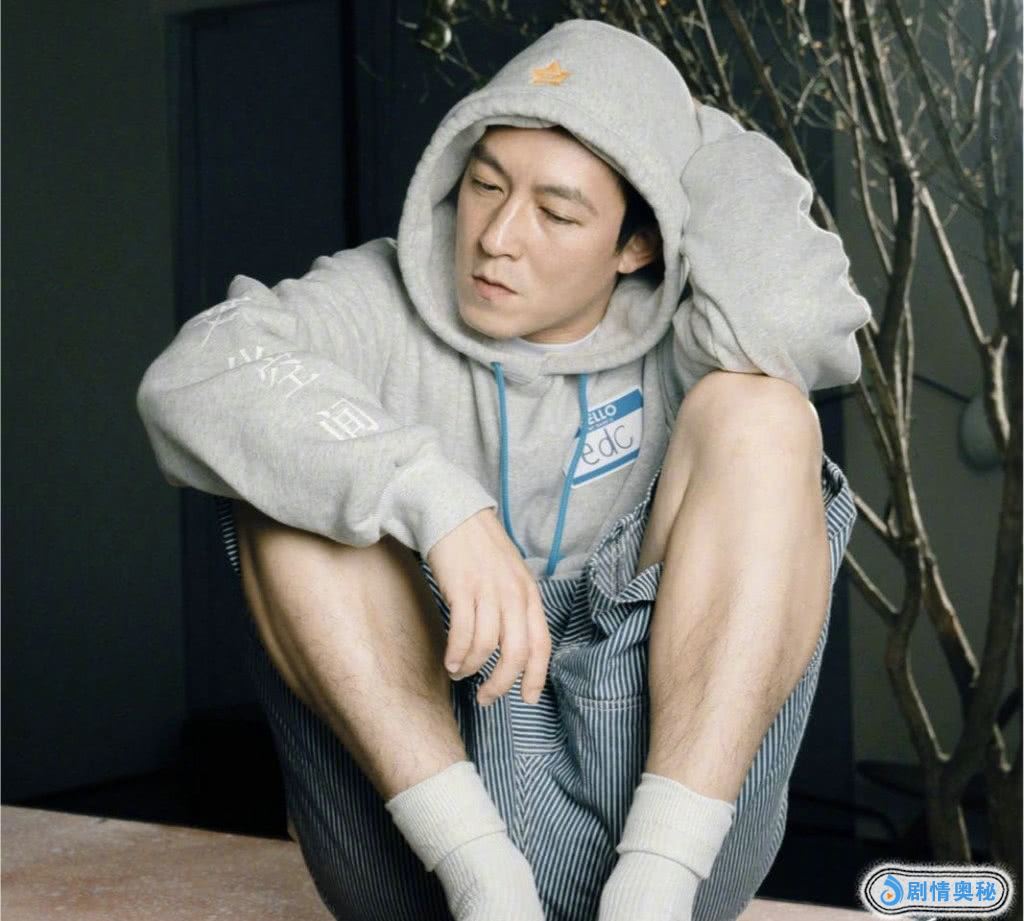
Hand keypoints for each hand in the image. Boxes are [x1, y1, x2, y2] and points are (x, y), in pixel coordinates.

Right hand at [426, 508, 550, 706]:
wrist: (453, 512)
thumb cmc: (480, 546)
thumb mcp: (510, 573)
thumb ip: (516, 604)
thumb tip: (513, 645)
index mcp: (529, 593)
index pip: (542, 643)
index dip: (537, 676)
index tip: (528, 698)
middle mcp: (513, 594)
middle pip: (516, 652)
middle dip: (501, 683)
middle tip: (486, 698)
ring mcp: (488, 590)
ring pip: (487, 647)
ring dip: (471, 668)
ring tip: (460, 674)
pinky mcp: (461, 588)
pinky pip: (462, 632)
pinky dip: (456, 654)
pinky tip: (449, 661)